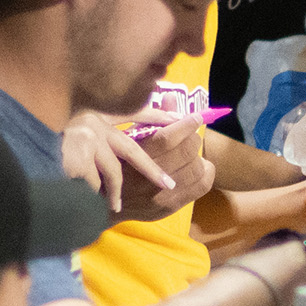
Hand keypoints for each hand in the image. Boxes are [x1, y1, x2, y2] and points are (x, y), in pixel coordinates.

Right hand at [60, 110, 212, 217]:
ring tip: (189, 153)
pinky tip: (195, 167)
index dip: (186, 125)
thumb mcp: (124, 137)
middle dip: (192, 139)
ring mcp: (158, 196)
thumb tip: (172, 97)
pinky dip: (205, 172)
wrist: (101, 206)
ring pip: (196, 168)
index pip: (167, 138)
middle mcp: (145, 178)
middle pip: (186, 152)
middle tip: (189, 136)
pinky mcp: (168, 208)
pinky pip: (201, 186)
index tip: (195, 117)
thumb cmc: (113, 164)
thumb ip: (150, 118)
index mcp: (129, 155)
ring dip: (197, 157)